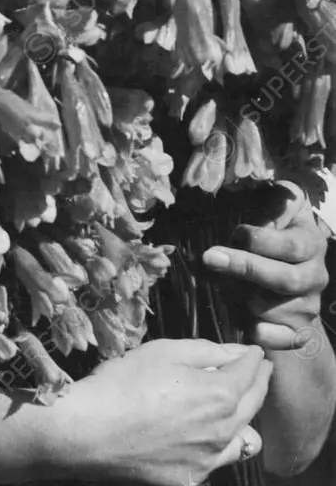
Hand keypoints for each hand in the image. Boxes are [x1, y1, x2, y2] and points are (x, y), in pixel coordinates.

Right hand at [48, 338, 270, 485]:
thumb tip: (239, 352)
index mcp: (219, 394)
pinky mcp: (190, 479)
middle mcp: (222, 431)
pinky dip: (218, 445)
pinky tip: (202, 434)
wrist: (88, 431)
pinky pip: (217, 461)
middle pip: (254, 404)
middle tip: (257, 371)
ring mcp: (208, 460)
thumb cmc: (123, 382)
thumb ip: (208, 350)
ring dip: (244, 419)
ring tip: (231, 406)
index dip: (254, 358)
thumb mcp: (164, 351)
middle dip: (258, 383)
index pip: (250, 372)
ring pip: (245, 440)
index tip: (256, 351)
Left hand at [202, 180, 329, 349]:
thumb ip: (272, 203)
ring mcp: (308, 306)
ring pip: (276, 309)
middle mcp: (316, 275)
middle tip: (210, 258)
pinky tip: (243, 321)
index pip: (292, 245)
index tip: (236, 233)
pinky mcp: (299, 332)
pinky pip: (281, 339)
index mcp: (310, 242)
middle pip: (285, 279)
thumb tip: (260, 187)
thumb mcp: (275, 212)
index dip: (262, 240)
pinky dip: (260, 332)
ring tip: (224, 287)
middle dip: (245, 268)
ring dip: (244, 299)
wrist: (285, 281)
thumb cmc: (271, 237)